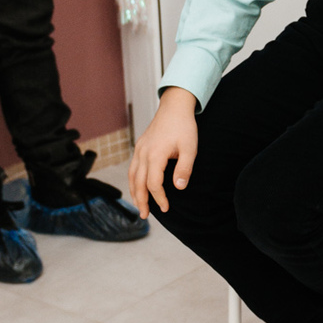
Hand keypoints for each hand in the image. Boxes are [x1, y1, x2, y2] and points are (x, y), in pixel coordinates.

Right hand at [129, 88, 198, 216]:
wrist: (175, 107)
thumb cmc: (184, 126)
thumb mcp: (190, 148)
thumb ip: (185, 168)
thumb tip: (178, 187)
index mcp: (155, 154)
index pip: (153, 184)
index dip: (159, 198)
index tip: (166, 208)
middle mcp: (143, 153)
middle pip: (138, 183)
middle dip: (141, 201)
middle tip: (144, 216)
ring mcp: (139, 149)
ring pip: (132, 176)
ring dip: (134, 192)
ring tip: (139, 206)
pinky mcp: (140, 146)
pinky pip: (133, 168)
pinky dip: (133, 181)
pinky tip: (138, 188)